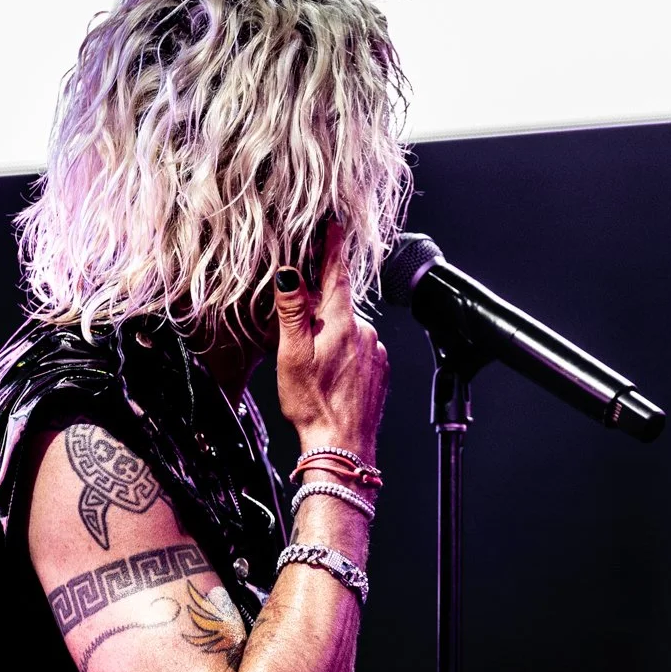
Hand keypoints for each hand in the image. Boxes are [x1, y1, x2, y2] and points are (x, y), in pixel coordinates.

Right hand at [274, 221, 388, 462]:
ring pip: (349, 329)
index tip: (333, 226)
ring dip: (332, 335)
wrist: (342, 445)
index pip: (338, 273)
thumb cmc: (313, 405)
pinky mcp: (380, 371)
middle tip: (298, 335)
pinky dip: (345, 353)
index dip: (333, 247)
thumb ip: (293, 311)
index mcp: (341, 323)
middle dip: (321, 309)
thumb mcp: (292, 354)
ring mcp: (375, 352)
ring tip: (313, 366)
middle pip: (339, 305)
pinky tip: (331, 376)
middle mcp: (365, 332)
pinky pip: (360, 349)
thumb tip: (290, 275)